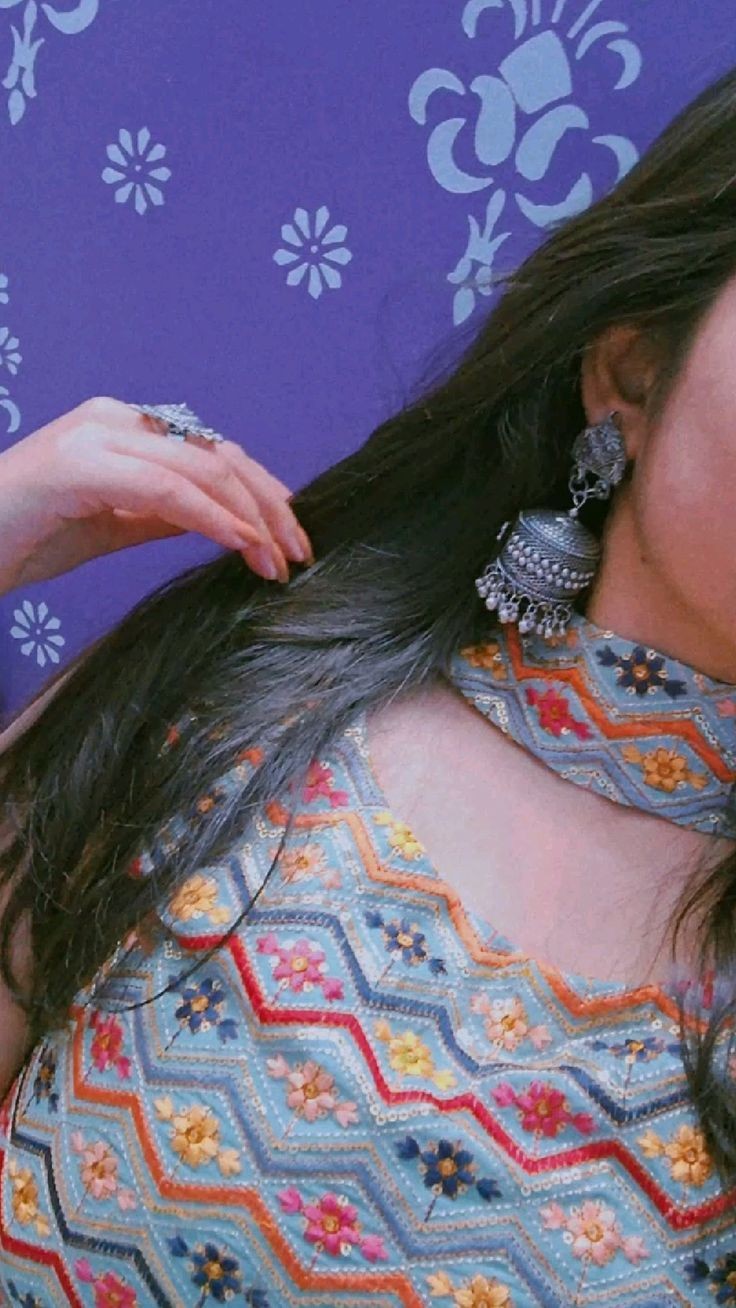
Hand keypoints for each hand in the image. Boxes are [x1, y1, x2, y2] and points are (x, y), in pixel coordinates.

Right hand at [0, 395, 313, 594]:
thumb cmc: (30, 535)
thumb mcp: (115, 523)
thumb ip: (166, 512)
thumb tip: (227, 520)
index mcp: (127, 427)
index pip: (214, 452)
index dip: (263, 493)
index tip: (292, 538)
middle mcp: (117, 418)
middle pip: (220, 455)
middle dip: (270, 507)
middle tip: (299, 555)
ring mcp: (99, 434)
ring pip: (203, 467)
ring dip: (251, 518)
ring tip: (278, 561)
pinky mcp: (82, 464)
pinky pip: (166, 490)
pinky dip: (213, 518)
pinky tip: (242, 545)